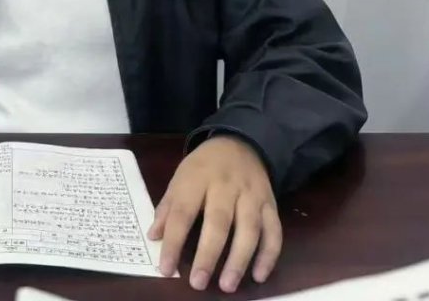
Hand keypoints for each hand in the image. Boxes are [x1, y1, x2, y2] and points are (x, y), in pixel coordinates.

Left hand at [149, 135, 281, 292]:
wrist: (240, 143)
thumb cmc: (204, 166)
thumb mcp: (180, 177)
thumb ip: (168, 207)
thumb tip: (154, 237)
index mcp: (197, 178)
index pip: (183, 212)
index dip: (174, 241)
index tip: (166, 268)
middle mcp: (226, 186)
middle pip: (218, 222)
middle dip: (208, 254)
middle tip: (198, 282)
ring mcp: (252, 195)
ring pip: (249, 229)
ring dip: (239, 259)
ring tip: (227, 285)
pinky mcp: (271, 204)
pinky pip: (274, 231)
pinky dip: (269, 255)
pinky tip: (259, 276)